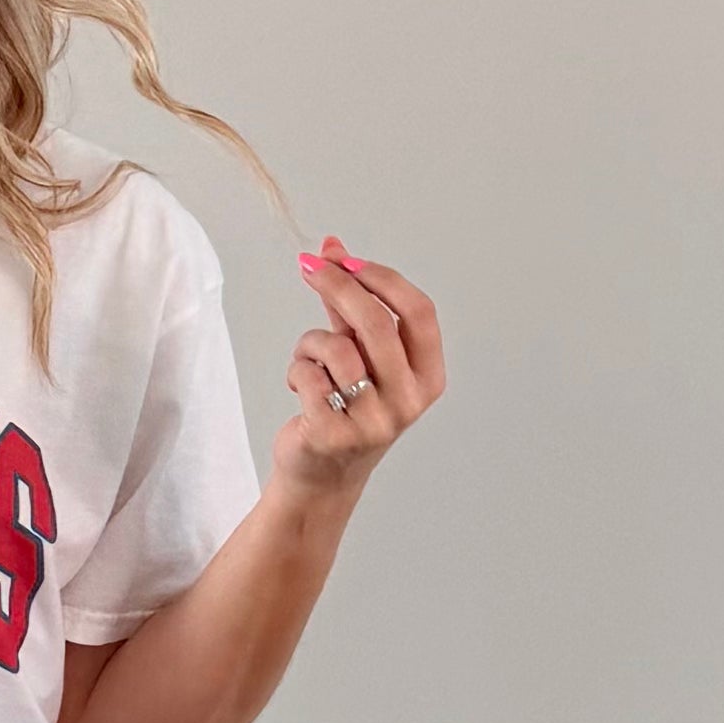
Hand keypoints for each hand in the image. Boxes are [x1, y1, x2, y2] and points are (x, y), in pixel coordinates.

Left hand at [274, 235, 445, 492]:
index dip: (382, 278)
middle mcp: (408, 401)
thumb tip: (332, 245)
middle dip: (338, 284)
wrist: (320, 477)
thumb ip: (348, 302)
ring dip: (310, 342)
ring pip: (336, 348)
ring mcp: (373, 422)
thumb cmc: (343, 406)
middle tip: (308, 265)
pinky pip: (308, 376)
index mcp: (427, 377)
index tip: (347, 260)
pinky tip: (299, 389)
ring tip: (306, 360)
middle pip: (376, 323)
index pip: (418, 311)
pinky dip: (296, 371)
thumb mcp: (357, 352)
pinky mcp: (334, 435)